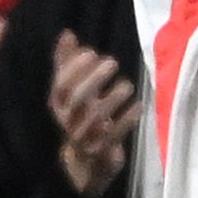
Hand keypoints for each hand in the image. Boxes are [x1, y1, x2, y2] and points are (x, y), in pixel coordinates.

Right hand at [48, 28, 139, 197]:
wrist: (84, 164)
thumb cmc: (80, 118)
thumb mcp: (72, 92)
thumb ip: (67, 63)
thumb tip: (67, 33)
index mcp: (59, 104)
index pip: (60, 85)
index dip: (74, 68)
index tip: (91, 51)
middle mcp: (68, 120)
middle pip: (76, 99)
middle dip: (93, 78)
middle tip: (112, 62)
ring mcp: (85, 136)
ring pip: (96, 117)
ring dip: (113, 97)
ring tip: (127, 84)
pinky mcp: (102, 150)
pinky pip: (115, 134)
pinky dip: (128, 118)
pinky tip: (138, 105)